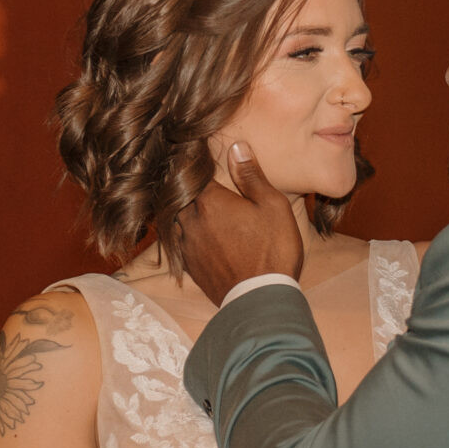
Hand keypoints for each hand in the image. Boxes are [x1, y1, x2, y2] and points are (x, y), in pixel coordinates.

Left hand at [180, 143, 304, 304]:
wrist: (260, 300)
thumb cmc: (272, 249)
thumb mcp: (272, 205)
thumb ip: (251, 176)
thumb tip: (236, 147)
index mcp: (210, 200)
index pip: (192, 171)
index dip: (193, 160)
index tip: (191, 147)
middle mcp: (191, 220)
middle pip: (180, 194)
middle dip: (186, 184)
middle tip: (191, 174)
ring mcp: (187, 245)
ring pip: (176, 218)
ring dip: (183, 209)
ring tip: (194, 203)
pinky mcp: (190, 266)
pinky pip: (179, 241)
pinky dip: (185, 232)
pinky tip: (195, 232)